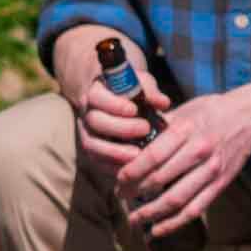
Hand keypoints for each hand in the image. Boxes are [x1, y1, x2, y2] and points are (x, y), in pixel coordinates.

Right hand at [51, 25, 169, 172]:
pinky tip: (130, 167)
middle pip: (95, 122)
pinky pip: (97, 162)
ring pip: (92, 146)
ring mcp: (87, 135)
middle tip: (145, 129)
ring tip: (137, 154)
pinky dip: (113, 166)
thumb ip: (149, 91)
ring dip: (115, 152)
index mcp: (95, 93)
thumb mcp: (141, 84)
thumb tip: (163, 103)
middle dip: (120, 128)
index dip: (114, 105)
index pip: (97, 97)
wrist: (117, 104)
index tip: (134, 110)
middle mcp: (87, 114)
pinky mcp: (92, 152)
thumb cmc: (131, 91)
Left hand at [118, 90, 250, 235]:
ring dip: (150, 213)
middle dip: (135, 192)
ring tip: (134, 219)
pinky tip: (156, 230)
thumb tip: (130, 140)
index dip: (132, 172)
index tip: (118, 180)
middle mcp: (199, 150)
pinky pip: (193, 210)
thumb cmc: (211, 112)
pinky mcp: (219, 185)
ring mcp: (211, 170)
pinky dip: (172, 224)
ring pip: (175, 199)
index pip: (153, 156)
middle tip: (120, 196)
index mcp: (187, 129)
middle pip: (160, 179)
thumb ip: (160, 126)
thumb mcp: (186, 109)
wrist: (250, 117)